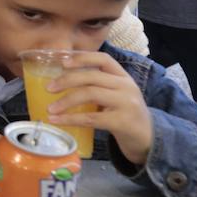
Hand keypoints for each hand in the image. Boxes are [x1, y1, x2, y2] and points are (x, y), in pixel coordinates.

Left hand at [43, 51, 153, 165]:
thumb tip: (60, 81)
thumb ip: (97, 85)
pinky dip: (70, 119)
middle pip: (92, 76)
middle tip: (48, 88)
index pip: (104, 59)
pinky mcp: (122, 122)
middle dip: (66, 80)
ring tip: (49, 109)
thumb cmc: (125, 114)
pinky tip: (57, 121)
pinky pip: (90, 118)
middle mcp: (126, 86)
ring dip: (65, 101)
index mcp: (123, 77)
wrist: (148, 138)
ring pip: (90, 94)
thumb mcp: (116, 94)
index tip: (62, 62)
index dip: (82, 58)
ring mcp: (126, 103)